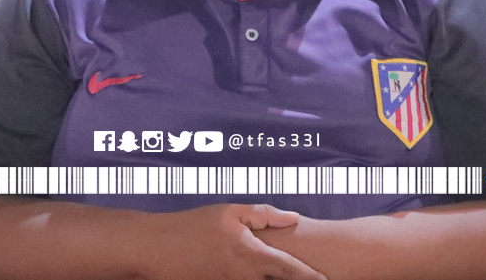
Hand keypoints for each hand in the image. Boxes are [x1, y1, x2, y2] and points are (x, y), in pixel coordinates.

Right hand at [143, 203, 326, 279]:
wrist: (157, 249)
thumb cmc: (193, 226)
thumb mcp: (230, 211)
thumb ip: (265, 214)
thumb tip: (294, 217)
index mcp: (251, 254)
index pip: (290, 270)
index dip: (312, 277)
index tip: (327, 279)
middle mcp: (244, 277)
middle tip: (319, 279)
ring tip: (290, 279)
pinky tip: (254, 277)